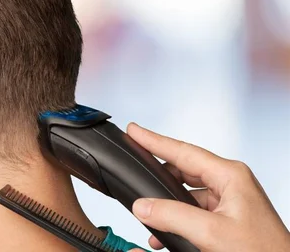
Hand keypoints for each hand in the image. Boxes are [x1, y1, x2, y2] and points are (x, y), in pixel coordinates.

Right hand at [126, 123, 289, 251]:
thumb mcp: (212, 233)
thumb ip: (172, 216)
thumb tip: (142, 206)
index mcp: (230, 175)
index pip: (183, 151)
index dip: (154, 140)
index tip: (134, 131)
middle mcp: (230, 183)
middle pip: (183, 170)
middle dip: (158, 177)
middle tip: (135, 170)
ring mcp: (230, 200)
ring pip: (186, 192)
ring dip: (166, 205)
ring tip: (148, 217)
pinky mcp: (228, 218)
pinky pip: (194, 210)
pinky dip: (177, 219)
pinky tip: (165, 234)